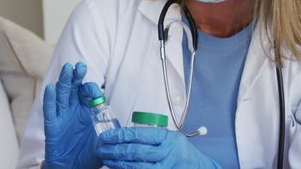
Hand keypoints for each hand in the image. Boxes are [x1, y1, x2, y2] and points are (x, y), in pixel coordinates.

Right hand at [42, 62, 103, 168]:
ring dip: (64, 81)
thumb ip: (112, 133)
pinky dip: (50, 99)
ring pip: (62, 94)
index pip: (88, 93)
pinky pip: (50, 110)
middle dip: (77, 77)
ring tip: (67, 69)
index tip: (96, 92)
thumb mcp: (104, 141)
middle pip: (74, 88)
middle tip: (80, 67)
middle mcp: (73, 109)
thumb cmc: (89, 154)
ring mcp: (62, 116)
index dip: (91, 89)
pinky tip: (51, 88)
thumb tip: (126, 131)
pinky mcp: (52, 125)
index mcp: (86, 110)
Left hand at [97, 127, 220, 168]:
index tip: (106, 136)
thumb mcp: (170, 138)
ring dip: (118, 163)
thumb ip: (150, 137)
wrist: (199, 168)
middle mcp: (167, 153)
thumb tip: (122, 137)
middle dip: (115, 150)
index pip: (138, 135)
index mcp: (167, 138)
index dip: (119, 135)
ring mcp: (166, 168)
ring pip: (136, 166)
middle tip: (101, 149)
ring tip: (106, 159)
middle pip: (135, 152)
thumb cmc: (180, 152)